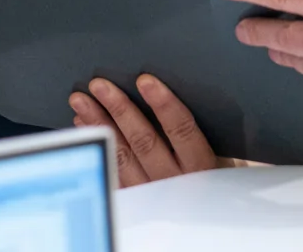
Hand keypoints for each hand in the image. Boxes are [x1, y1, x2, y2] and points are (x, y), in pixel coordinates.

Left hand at [68, 74, 221, 186]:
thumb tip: (167, 96)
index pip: (182, 131)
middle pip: (144, 141)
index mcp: (202, 167)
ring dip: (99, 124)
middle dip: (119, 109)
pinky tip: (84, 125)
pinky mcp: (134, 199)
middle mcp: (175, 182)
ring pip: (121, 155)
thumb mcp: (221, 160)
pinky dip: (97, 144)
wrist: (208, 221)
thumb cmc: (213, 179)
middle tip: (99, 85)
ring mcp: (151, 192)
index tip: (145, 81)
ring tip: (81, 101)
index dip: (164, 104)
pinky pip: (111, 169)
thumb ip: (196, 134)